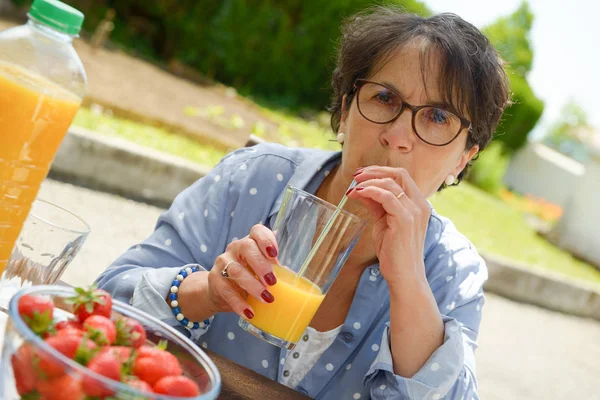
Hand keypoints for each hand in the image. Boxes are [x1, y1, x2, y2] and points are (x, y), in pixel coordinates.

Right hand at [177, 224, 278, 320]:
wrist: (219, 292)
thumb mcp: (261, 271)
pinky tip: (250, 312)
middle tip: (272, 281)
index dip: (266, 239)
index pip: (257, 231)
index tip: (274, 254)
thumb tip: (292, 277)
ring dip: (253, 285)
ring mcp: (223, 262)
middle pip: (246, 247)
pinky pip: (227, 291)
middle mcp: (235, 248)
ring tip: (267, 298)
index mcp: (250, 242)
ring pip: (236, 270)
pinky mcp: (215, 280)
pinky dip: (240, 303)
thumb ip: (275, 270)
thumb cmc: (247, 277)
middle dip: (261, 264)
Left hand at [347, 166, 430, 286]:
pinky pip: (386, 196)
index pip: (402, 176)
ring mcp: (414, 211)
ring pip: (391, 183)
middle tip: (355, 176)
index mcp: (418, 204)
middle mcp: (420, 205)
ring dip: (368, 181)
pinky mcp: (405, 220)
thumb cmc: (394, 252)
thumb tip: (360, 189)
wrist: (404, 276)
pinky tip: (358, 194)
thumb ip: (376, 204)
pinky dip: (370, 191)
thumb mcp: (383, 222)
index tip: (361, 175)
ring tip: (353, 187)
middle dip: (375, 171)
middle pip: (399, 174)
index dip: (381, 171)